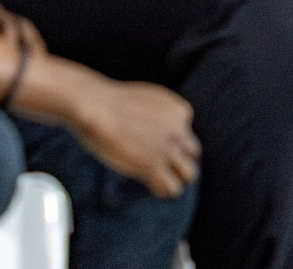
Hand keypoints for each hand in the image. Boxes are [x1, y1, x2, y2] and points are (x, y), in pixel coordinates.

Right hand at [69, 77, 200, 198]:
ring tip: (161, 181)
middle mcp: (179, 130)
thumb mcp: (148, 101)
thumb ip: (159, 116)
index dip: (172, 141)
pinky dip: (164, 191)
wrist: (99, 107)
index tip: (155, 144)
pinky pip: (172, 188)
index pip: (186, 134)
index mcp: (180, 112)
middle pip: (192, 154)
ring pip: (189, 174)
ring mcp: (168, 150)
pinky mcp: (154, 166)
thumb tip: (155, 129)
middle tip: (163, 166)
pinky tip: (152, 187)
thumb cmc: (113, 103)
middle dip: (180, 161)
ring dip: (176, 179)